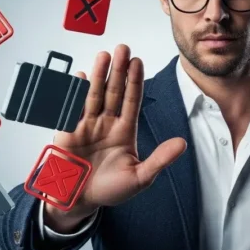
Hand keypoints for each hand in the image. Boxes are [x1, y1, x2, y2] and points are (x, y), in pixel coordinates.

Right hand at [43, 44, 186, 231]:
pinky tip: (78, 77)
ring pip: (94, 95)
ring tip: (104, 56)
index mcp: (124, 131)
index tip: (138, 62)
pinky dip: (73, 93)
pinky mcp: (67, 132)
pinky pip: (71, 109)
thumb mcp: (140, 177)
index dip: (135, 81)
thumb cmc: (110, 190)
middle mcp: (106, 124)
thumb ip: (160, 159)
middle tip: (123, 48)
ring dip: (98, 75)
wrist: (79, 202)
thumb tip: (183, 144)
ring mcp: (86, 126)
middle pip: (114, 92)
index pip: (132, 101)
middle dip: (118, 70)